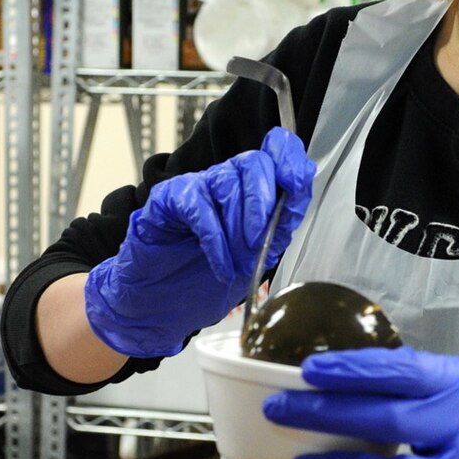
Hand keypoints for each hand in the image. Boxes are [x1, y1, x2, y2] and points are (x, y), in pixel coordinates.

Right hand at [83, 128, 313, 355]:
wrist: (162, 305)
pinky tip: (219, 263)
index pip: (276, 153)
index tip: (296, 182)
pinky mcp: (168, 199)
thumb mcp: (256, 257)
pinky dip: (215, 239)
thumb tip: (296, 199)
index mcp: (252, 190)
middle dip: (263, 207)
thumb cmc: (206, 279)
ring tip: (237, 264)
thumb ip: (278, 229)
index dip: (289, 160)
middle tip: (258, 245)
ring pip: (228, 184)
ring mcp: (196, 187)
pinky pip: (198, 205)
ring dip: (238, 230)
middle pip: (254, 163)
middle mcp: (225, 181)